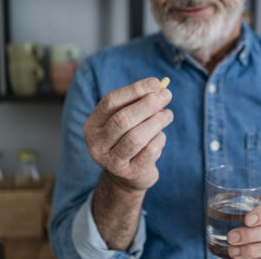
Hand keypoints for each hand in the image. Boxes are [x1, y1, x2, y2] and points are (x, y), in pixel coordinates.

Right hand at [83, 77, 172, 191]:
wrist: (128, 176)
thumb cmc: (129, 139)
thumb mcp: (129, 120)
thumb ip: (139, 103)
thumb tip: (159, 88)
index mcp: (93, 125)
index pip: (111, 102)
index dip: (134, 90)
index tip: (156, 83)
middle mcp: (97, 144)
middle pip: (123, 119)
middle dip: (148, 105)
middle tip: (167, 95)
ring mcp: (111, 161)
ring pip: (136, 137)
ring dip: (156, 122)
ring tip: (168, 114)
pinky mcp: (130, 173)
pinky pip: (149, 151)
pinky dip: (159, 139)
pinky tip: (161, 135)